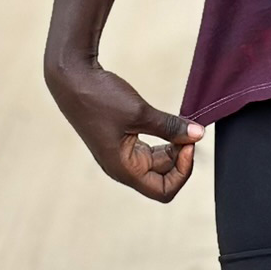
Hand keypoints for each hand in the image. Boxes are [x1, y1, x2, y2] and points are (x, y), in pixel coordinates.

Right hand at [45, 58, 201, 201]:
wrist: (72, 78)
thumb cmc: (99, 98)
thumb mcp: (140, 113)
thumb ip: (170, 127)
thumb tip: (198, 135)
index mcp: (123, 169)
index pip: (163, 191)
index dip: (182, 173)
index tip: (188, 145)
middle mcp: (121, 167)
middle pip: (162, 177)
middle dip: (180, 158)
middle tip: (188, 131)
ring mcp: (120, 155)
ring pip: (157, 163)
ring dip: (173, 149)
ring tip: (180, 126)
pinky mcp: (120, 140)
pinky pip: (149, 149)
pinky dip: (163, 140)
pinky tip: (169, 123)